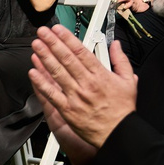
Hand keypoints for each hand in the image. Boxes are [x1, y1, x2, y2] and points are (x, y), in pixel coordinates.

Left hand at [30, 26, 138, 163]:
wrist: (118, 134)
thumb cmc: (122, 111)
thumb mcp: (129, 82)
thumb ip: (121, 61)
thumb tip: (116, 45)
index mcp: (100, 75)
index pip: (80, 52)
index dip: (67, 38)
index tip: (58, 30)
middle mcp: (86, 84)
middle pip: (66, 59)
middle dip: (52, 43)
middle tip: (42, 33)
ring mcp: (76, 97)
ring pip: (57, 73)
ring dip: (45, 57)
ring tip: (36, 46)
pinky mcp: (68, 110)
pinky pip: (52, 94)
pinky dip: (42, 83)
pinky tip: (33, 72)